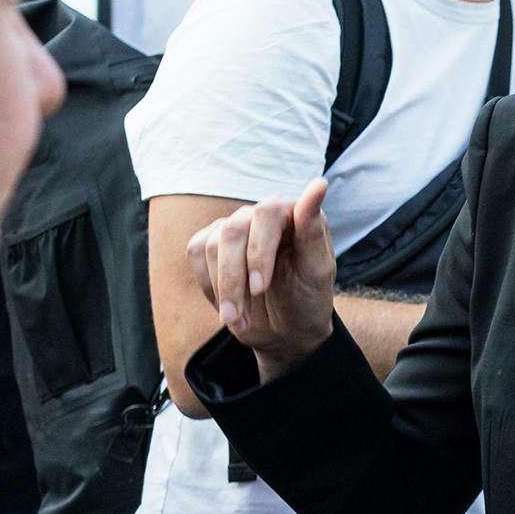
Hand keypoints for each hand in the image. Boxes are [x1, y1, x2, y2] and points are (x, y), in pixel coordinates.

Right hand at [186, 178, 336, 378]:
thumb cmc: (308, 296)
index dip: (258, 252)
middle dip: (235, 279)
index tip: (259, 287)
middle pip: (232, 231)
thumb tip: (319, 184)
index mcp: (291, 212)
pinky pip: (196, 254)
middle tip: (244, 316)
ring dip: (223, 290)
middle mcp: (260, 214)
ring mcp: (235, 226)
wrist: (287, 329)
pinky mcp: (211, 243)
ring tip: (239, 319)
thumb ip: (314, 229)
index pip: (266, 213)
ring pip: (211, 246)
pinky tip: (228, 305)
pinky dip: (209, 286)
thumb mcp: (317, 270)